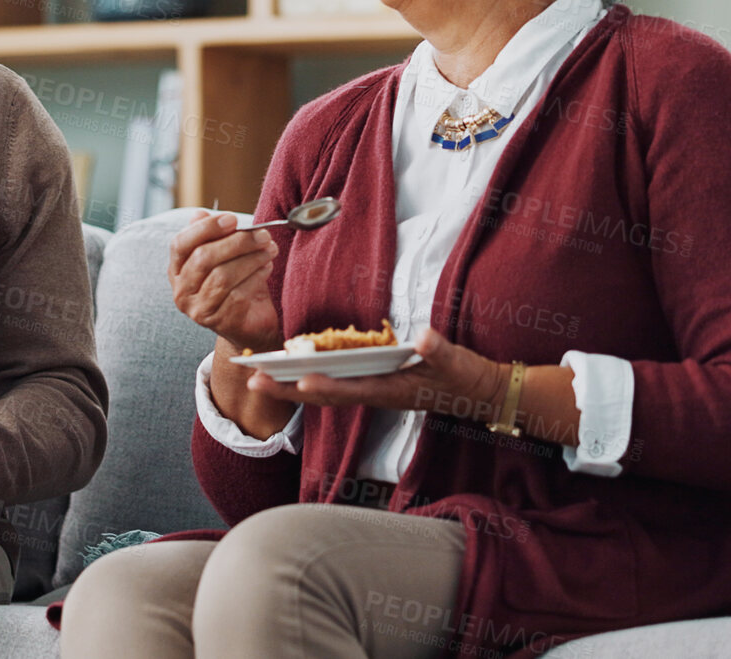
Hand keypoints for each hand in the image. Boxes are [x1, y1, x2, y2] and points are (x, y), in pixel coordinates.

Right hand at [170, 211, 281, 353]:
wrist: (251, 325)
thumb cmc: (237, 284)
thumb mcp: (224, 257)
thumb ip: (211, 236)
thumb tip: (199, 214)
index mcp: (176, 270)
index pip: (180, 244)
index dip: (205, 229)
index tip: (232, 219)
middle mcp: (182, 291)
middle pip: (203, 258)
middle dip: (236, 242)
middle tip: (262, 234)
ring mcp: (199, 310)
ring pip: (222, 276)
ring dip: (251, 259)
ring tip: (270, 249)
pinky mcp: (220, 322)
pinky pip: (238, 295)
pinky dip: (256, 277)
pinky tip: (267, 268)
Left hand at [243, 328, 505, 421]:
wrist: (477, 391)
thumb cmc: (465, 377)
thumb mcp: (456, 362)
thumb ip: (438, 349)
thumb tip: (422, 335)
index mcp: (390, 391)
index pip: (349, 391)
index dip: (324, 386)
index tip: (298, 380)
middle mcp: (374, 395)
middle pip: (324, 395)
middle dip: (289, 390)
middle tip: (253, 382)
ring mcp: (371, 391)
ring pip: (324, 392)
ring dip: (291, 386)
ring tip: (259, 377)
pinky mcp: (373, 385)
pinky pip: (334, 384)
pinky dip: (310, 379)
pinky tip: (291, 370)